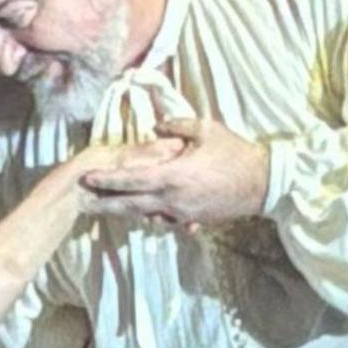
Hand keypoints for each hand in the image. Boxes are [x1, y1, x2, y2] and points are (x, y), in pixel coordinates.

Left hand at [80, 116, 268, 226]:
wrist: (262, 184)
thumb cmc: (235, 154)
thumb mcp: (206, 130)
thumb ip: (177, 126)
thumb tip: (158, 126)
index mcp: (172, 176)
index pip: (131, 179)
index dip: (107, 179)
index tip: (88, 178)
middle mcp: (172, 200)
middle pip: (130, 205)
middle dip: (105, 204)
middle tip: (84, 202)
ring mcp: (182, 214)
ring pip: (145, 215)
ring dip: (125, 211)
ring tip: (106, 207)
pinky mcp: (193, 221)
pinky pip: (165, 219)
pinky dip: (152, 214)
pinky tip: (143, 211)